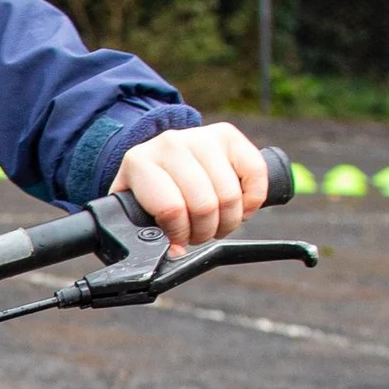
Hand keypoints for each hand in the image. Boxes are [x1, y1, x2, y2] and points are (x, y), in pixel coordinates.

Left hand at [110, 120, 269, 247]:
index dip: (180, 234)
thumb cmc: (149, 189)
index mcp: (140, 163)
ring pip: (230, 195)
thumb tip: (176, 252)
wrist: (159, 155)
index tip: (178, 240)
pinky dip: (253, 199)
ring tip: (216, 222)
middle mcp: (171, 144)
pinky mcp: (229, 136)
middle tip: (199, 234)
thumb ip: (144, 231)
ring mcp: (202, 137)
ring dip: (228, 221)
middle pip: (205, 205)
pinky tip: (239, 207)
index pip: (172, 209)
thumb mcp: (133, 208)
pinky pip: (255, 173)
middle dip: (205, 231)